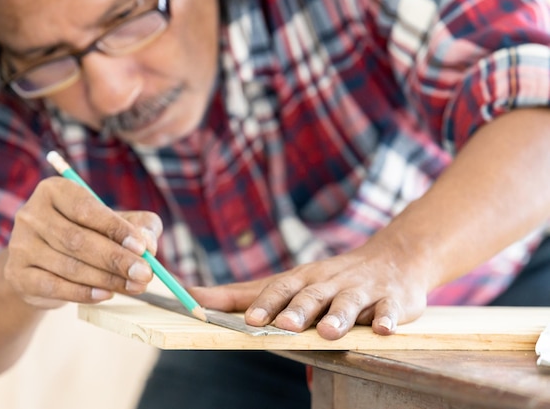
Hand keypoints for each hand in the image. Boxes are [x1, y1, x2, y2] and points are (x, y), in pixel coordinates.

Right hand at [4, 176, 161, 308]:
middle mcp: (31, 214)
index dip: (116, 228)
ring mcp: (20, 245)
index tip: (142, 247)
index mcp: (55, 191)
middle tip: (144, 274)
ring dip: (107, 279)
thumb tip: (149, 245)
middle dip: (116, 259)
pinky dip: (83, 293)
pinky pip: (55, 286)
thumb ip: (140, 226)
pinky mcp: (17, 274)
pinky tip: (106, 294)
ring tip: (134, 286)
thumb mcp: (117, 222)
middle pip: (77, 240)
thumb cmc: (90, 234)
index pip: (86, 208)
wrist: (45, 263)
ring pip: (69, 266)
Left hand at [191, 242, 428, 339]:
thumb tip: (195, 299)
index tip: (250, 319)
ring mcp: (362, 291)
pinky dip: (388, 319)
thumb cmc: (329, 277)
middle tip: (283, 325)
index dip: (266, 303)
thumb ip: (242, 294)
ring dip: (338, 317)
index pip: (281, 289)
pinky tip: (383, 329)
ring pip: (349, 303)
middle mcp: (330, 283)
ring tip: (328, 331)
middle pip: (311, 296)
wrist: (392, 257)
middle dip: (297, 310)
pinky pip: (391, 311)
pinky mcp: (393, 300)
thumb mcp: (287, 281)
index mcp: (304, 279)